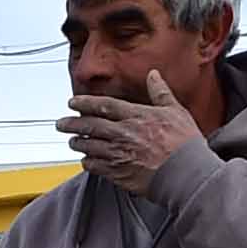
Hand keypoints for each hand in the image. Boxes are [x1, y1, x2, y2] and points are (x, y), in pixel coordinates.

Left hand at [63, 80, 200, 191]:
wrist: (186, 173)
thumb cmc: (184, 143)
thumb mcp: (175, 111)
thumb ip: (160, 92)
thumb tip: (153, 74)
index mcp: (136, 116)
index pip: (104, 105)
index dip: (85, 103)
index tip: (72, 103)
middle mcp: (123, 133)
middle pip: (90, 126)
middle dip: (72, 123)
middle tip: (60, 123)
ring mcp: (119, 154)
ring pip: (89, 146)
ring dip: (78, 143)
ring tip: (72, 141)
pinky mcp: (119, 173)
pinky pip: (95, 167)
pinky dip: (88, 163)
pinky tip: (86, 161)